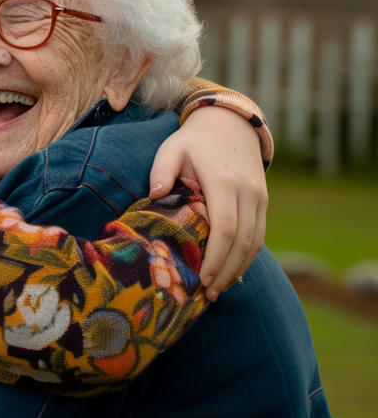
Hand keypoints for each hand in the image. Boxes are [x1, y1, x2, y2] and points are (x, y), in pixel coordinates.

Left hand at [149, 106, 267, 299]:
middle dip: (227, 271)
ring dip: (239, 269)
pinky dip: (248, 257)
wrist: (230, 123)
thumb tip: (154, 195)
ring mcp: (259, 197)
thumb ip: (162, 170)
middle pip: (242, 241)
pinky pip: (260, 235)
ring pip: (255, 242)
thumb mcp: (172, 148)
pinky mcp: (263, 202)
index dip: (216, 258)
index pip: (225, 227)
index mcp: (223, 180)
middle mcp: (247, 191)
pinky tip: (232, 272)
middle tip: (208, 294)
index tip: (203, 279)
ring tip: (218, 290)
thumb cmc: (194, 141)